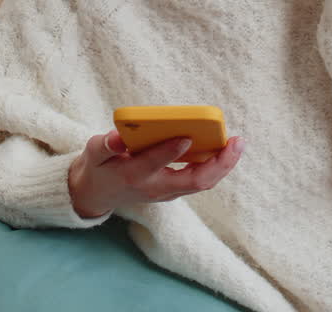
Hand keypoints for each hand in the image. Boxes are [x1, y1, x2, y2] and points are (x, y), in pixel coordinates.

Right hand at [68, 129, 244, 217]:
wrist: (98, 194)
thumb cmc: (99, 167)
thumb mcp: (93, 155)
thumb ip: (105, 145)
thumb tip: (118, 137)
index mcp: (133, 176)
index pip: (153, 164)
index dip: (170, 152)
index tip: (186, 136)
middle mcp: (155, 188)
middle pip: (194, 181)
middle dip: (219, 163)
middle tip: (236, 141)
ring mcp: (167, 191)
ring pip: (202, 183)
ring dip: (223, 165)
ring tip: (238, 142)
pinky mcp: (174, 189)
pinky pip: (200, 179)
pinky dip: (216, 165)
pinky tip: (227, 148)